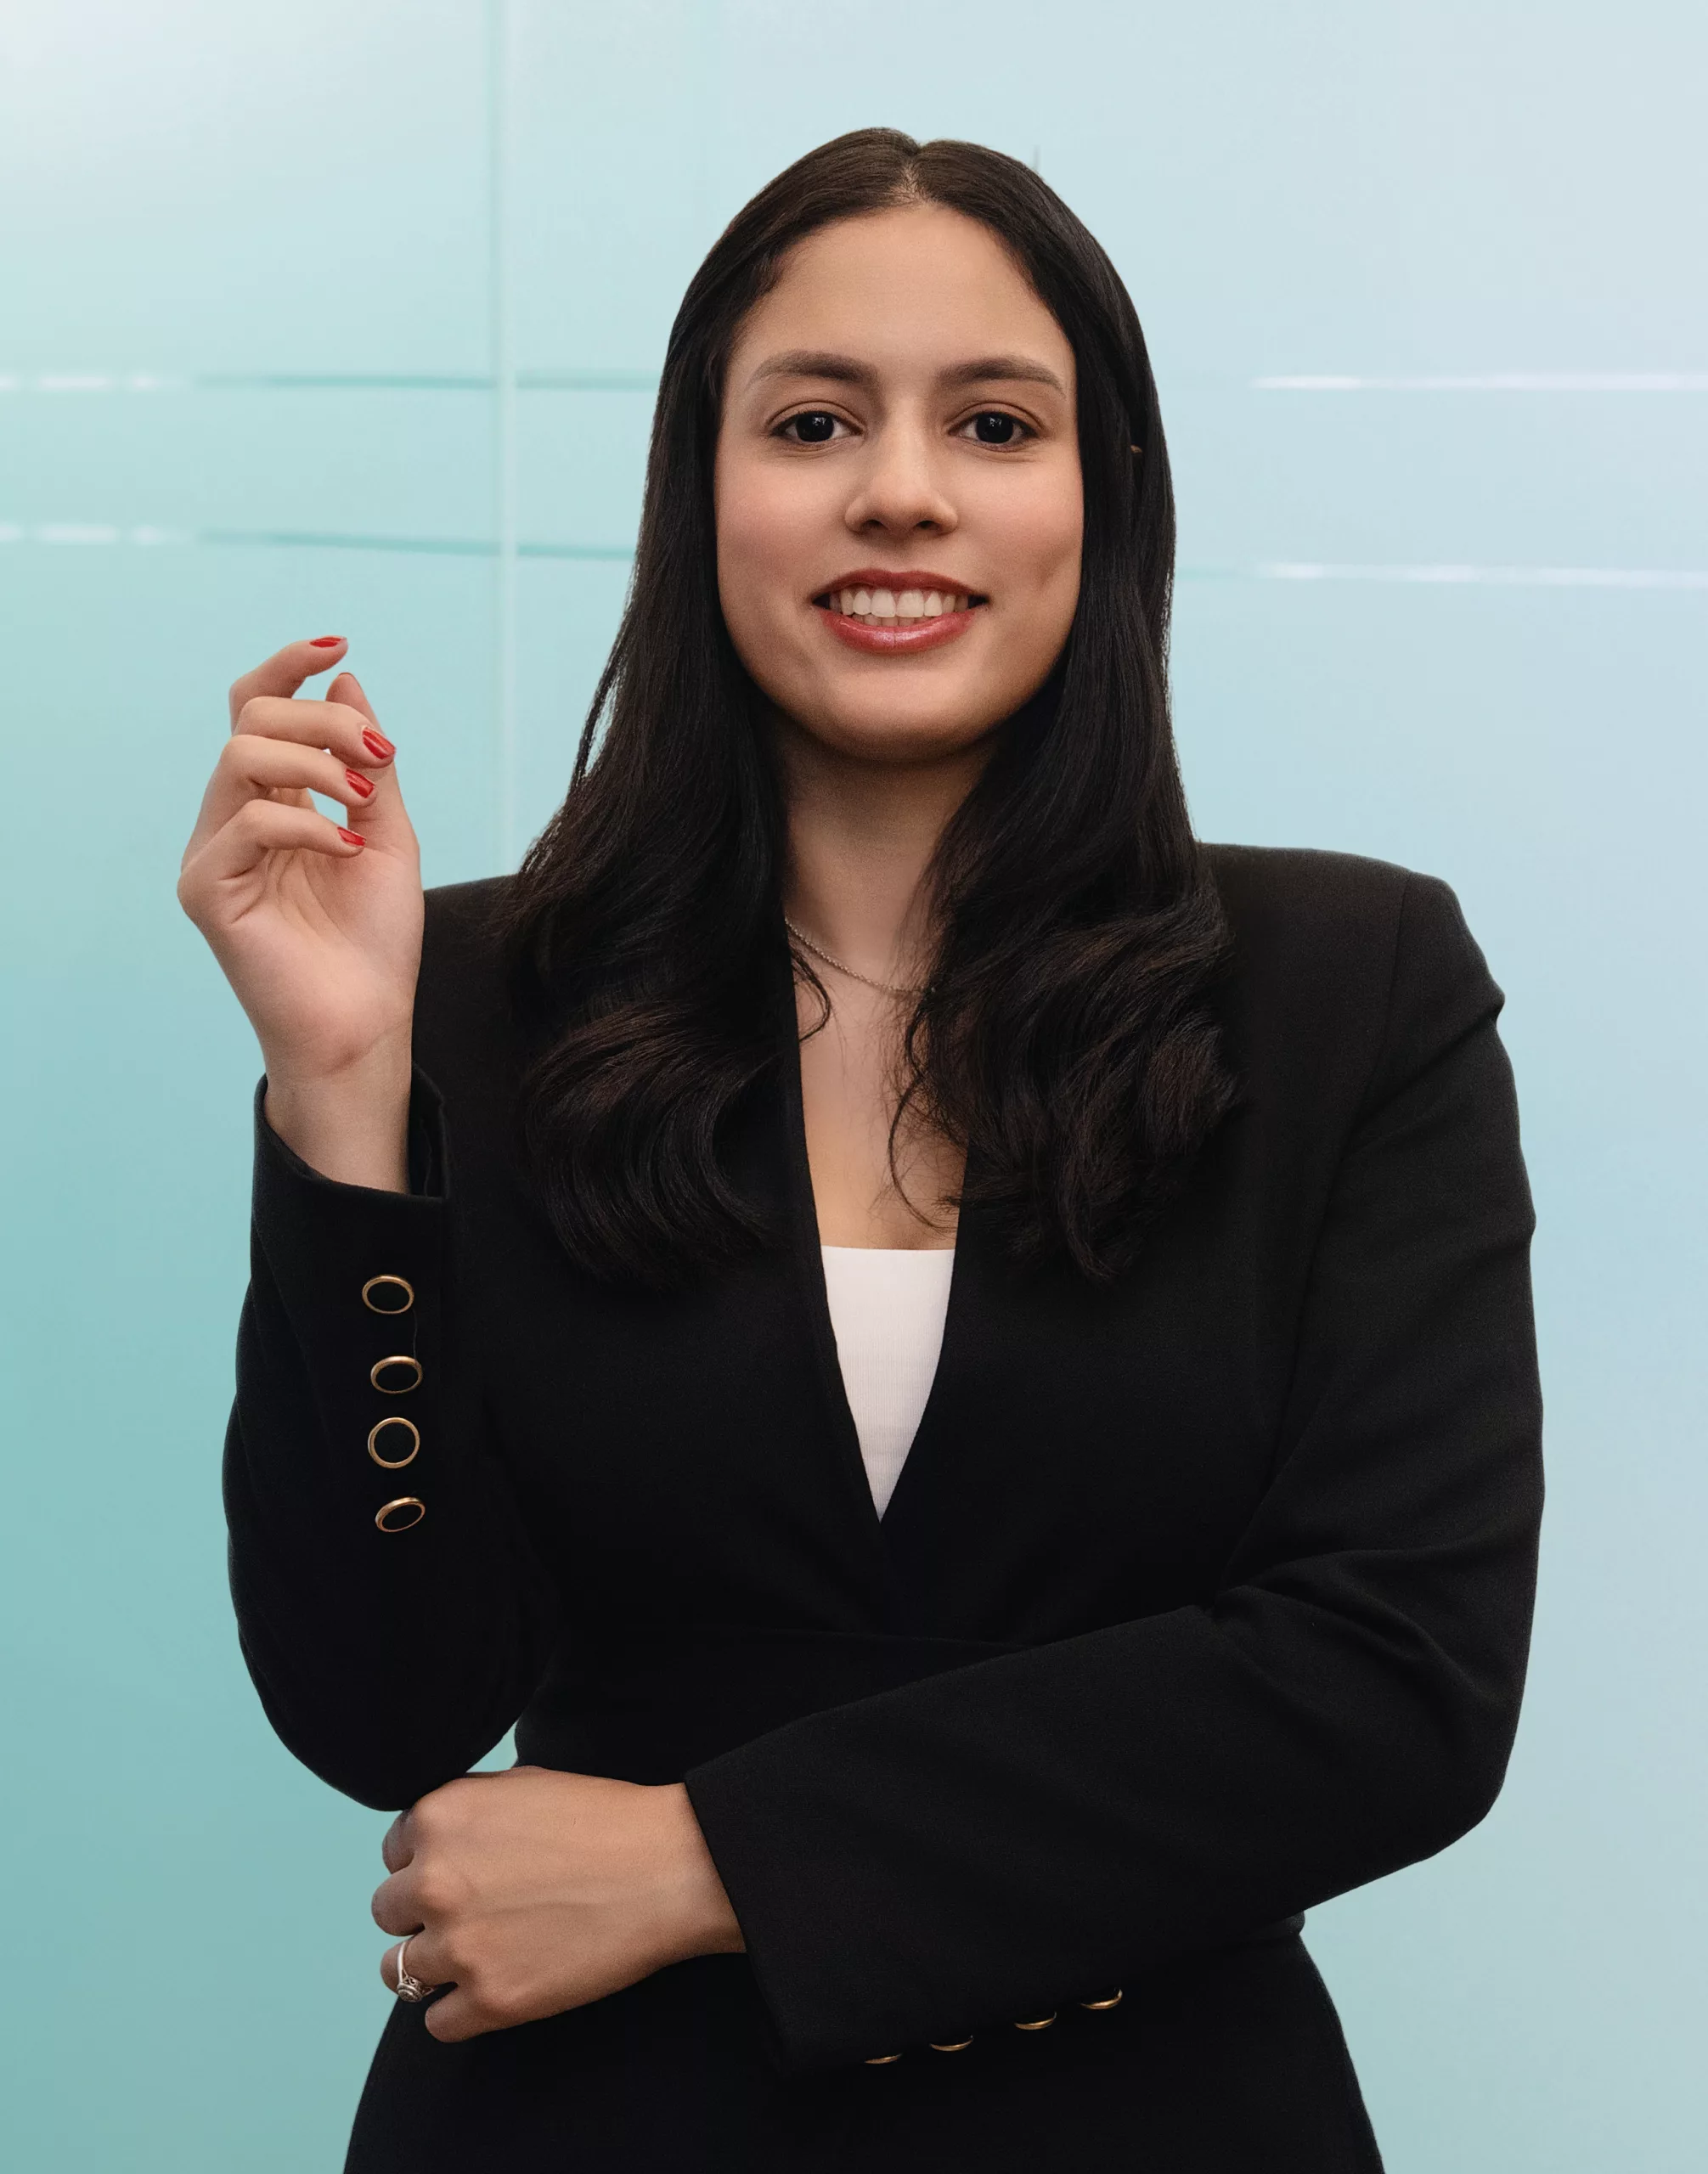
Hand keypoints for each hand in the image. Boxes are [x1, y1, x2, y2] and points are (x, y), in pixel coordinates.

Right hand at [177, 638, 423, 1185]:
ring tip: (364, 801)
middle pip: (251, 718)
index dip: (287, 666)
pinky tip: (347, 853)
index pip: (257, 709)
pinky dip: (306, 825)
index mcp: (273, 801)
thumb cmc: (375, 943)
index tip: (338, 643)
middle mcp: (234, 819)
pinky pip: (246, 823)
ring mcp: (214, 853)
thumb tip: (348, 678)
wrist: (365, 1024)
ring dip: (316, 763)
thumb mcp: (388, 835)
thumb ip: (367, 761)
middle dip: (323, 719)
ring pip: (241, 756)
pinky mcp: (207, 890)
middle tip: (380, 754)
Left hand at [371, 1768, 745, 2042]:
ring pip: (399, 1971)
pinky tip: (498, 1986)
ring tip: (484, 1953)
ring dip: (436, 1964)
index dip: (429, 1862)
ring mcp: (459, 1946)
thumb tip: (433, 1843)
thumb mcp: (522, 1785)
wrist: (666, 1870)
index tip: (466, 1871)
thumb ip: (466, 1813)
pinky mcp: (489, 2001)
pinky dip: (461, 2011)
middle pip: (388, 1912)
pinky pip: (437, 2023)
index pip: (394, 1853)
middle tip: (477, 1913)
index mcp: (440, 1817)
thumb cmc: (604, 1821)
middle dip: (424, 1913)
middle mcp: (435, 1880)